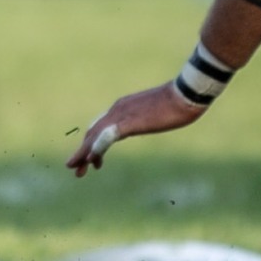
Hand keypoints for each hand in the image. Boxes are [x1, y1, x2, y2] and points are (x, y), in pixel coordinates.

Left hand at [65, 83, 205, 175]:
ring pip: (95, 136)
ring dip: (83, 154)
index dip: (92, 143)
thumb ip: (149, 118)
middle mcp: (118, 109)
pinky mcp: (129, 122)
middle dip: (82, 152)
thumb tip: (153, 122)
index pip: (101, 126)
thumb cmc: (179, 101)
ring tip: (76, 169)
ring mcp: (121, 114)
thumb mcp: (159, 113)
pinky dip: (96, 148)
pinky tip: (90, 159)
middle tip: (74, 168)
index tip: (91, 160)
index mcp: (124, 107)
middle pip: (93, 132)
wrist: (186, 92)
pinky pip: (106, 137)